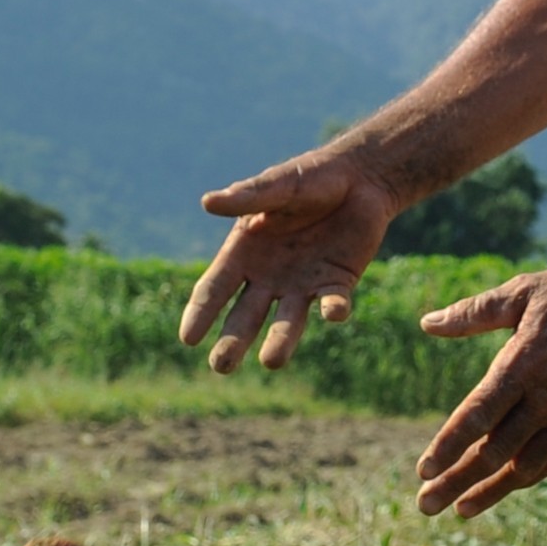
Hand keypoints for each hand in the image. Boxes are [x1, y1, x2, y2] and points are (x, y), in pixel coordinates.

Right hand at [187, 151, 400, 371]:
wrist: (358, 178)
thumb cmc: (308, 179)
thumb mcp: (276, 186)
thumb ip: (247, 197)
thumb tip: (208, 202)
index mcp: (243, 254)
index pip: (214, 290)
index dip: (200, 313)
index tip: (188, 338)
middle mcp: (268, 278)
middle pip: (244, 317)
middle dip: (232, 342)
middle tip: (221, 367)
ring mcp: (302, 284)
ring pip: (287, 321)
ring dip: (280, 341)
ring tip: (271, 361)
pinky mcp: (337, 283)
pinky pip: (333, 302)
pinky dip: (334, 309)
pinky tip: (333, 313)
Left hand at [411, 260, 546, 517]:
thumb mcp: (520, 293)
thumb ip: (472, 313)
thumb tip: (427, 323)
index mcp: (523, 365)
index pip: (478, 415)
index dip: (449, 445)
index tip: (423, 470)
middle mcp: (546, 398)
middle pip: (495, 452)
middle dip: (457, 481)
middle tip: (426, 505)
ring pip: (525, 467)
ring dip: (490, 491)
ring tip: (461, 509)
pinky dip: (526, 478)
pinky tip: (505, 488)